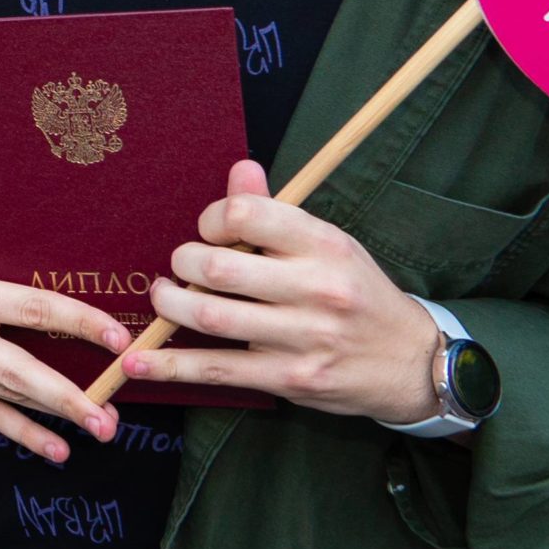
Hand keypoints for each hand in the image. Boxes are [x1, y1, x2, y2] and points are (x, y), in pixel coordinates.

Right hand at [0, 206, 128, 462]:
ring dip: (55, 416)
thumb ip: (4, 266)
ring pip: (4, 396)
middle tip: (111, 415)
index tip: (118, 338)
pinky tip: (55, 448)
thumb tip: (68, 282)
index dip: (79, 323)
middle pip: (18, 370)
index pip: (29, 308)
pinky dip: (20, 431)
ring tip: (101, 427)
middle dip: (69, 397)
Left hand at [124, 160, 437, 420]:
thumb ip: (275, 212)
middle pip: (217, 267)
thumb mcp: (328, 245)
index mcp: (324, 245)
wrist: (411, 362)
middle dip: (182, 262)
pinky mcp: (290, 379)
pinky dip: (168, 366)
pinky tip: (137, 362)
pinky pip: (215, 369)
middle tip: (179, 267)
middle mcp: (317, 289)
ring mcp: (304, 337)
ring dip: (169, 307)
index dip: (211, 219)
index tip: (209, 231)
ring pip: (210, 316)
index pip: (245, 215)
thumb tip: (240, 169)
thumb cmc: (357, 293)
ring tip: (165, 298)